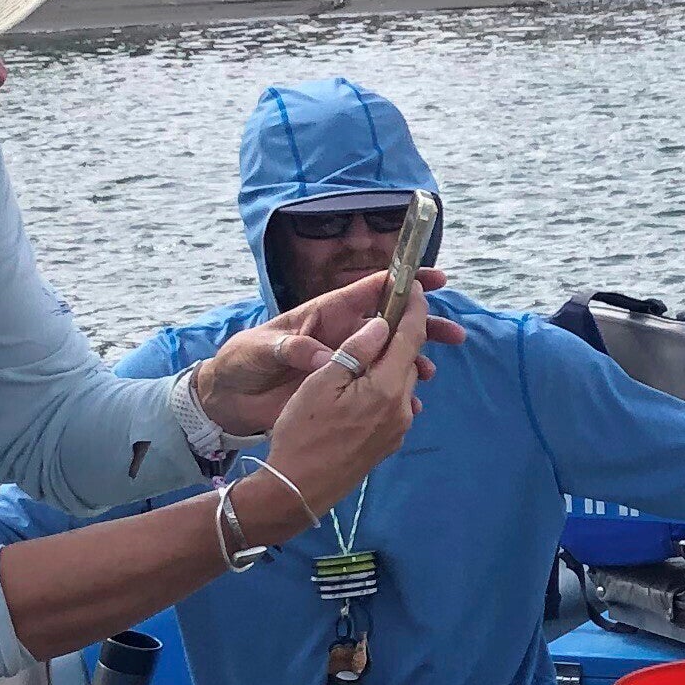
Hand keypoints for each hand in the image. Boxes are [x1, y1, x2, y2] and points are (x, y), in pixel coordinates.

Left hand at [194, 271, 450, 435]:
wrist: (229, 398)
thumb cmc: (243, 362)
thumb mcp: (261, 350)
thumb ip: (292, 349)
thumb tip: (325, 357)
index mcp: (326, 313)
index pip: (372, 290)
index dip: (404, 282)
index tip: (434, 280)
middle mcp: (341, 334)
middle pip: (392, 324)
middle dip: (425, 326)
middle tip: (455, 335)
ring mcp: (344, 361)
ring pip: (390, 356)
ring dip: (415, 362)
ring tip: (434, 372)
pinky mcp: (341, 387)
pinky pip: (377, 387)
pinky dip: (397, 394)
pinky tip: (411, 404)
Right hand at [244, 282, 426, 536]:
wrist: (299, 488)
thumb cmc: (301, 432)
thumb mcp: (321, 383)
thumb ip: (355, 350)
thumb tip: (381, 324)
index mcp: (385, 387)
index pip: (410, 337)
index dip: (415, 308)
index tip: (417, 287)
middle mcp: (401, 408)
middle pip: (408, 359)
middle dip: (402, 334)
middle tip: (388, 312)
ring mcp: (397, 429)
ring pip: (401, 382)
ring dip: (391, 363)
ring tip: (370, 350)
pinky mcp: (388, 443)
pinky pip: (394, 404)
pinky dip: (384, 387)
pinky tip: (362, 387)